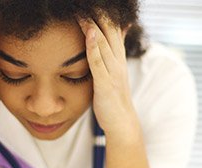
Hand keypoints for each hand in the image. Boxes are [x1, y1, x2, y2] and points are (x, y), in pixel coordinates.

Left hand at [78, 17, 139, 139]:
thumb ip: (112, 54)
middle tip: (82, 3)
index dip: (102, 14)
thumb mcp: (113, 72)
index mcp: (118, 57)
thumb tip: (115, 34)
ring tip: (80, 9)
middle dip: (97, 14)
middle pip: (108, 30)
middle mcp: (117, 61)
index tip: (89, 6)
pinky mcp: (105, 84)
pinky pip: (98, 63)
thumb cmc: (113, 98)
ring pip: (102, 43)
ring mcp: (112, 72)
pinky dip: (93, 47)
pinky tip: (89, 33)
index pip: (111, 28)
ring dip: (92, 24)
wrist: (121, 121)